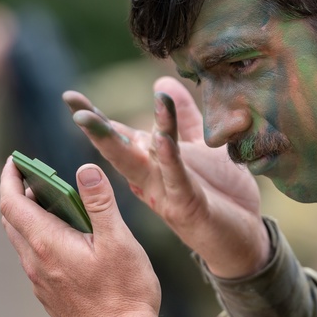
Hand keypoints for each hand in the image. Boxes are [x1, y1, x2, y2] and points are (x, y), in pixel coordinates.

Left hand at [0, 158, 159, 316]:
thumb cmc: (125, 291)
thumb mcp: (119, 241)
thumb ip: (100, 203)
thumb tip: (86, 169)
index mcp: (48, 244)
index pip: (12, 203)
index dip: (9, 178)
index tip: (14, 161)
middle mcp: (36, 263)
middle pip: (12, 221)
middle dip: (18, 194)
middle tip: (33, 176)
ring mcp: (41, 282)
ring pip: (23, 241)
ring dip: (30, 218)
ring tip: (51, 203)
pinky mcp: (50, 296)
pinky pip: (35, 260)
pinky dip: (41, 239)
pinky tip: (66, 240)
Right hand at [63, 76, 268, 278]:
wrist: (246, 234)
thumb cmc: (222, 192)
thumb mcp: (202, 147)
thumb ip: (184, 118)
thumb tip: (162, 83)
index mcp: (151, 163)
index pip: (121, 136)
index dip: (96, 117)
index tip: (70, 96)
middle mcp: (151, 178)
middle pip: (118, 149)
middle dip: (95, 128)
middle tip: (72, 104)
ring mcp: (165, 193)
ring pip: (136, 163)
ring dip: (114, 140)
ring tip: (92, 116)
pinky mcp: (187, 204)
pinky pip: (176, 177)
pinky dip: (168, 157)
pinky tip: (160, 138)